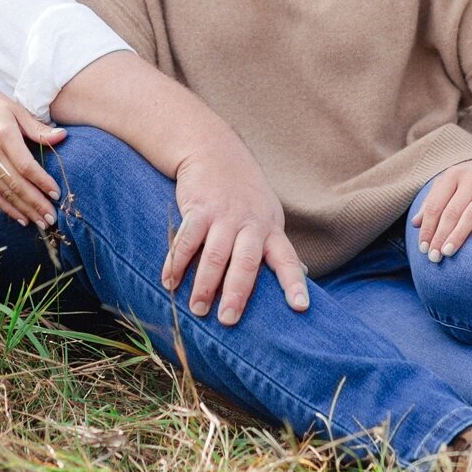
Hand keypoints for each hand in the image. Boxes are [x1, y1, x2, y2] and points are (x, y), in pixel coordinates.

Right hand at [0, 77, 66, 227]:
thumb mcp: (17, 110)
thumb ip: (38, 128)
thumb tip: (62, 136)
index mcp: (3, 135)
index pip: (25, 165)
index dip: (41, 181)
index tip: (56, 194)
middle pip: (15, 183)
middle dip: (35, 203)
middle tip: (52, 218)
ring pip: (4, 192)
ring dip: (23, 210)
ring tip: (40, 222)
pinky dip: (6, 207)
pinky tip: (21, 217)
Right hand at [163, 137, 309, 325]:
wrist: (214, 151)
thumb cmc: (244, 192)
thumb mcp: (268, 215)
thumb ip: (276, 246)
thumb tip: (302, 275)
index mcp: (270, 229)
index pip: (287, 260)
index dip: (293, 284)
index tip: (300, 307)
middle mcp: (250, 224)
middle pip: (246, 263)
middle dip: (237, 293)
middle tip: (228, 320)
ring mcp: (224, 216)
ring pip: (215, 255)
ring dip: (204, 284)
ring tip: (197, 309)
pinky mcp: (198, 208)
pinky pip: (187, 240)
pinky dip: (176, 263)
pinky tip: (169, 283)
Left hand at [412, 152, 471, 260]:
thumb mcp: (451, 183)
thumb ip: (433, 200)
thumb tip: (415, 223)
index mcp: (453, 175)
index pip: (435, 205)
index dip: (427, 228)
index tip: (422, 248)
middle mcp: (471, 179)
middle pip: (451, 211)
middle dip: (440, 236)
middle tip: (433, 256)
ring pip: (471, 214)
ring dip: (457, 235)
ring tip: (447, 252)